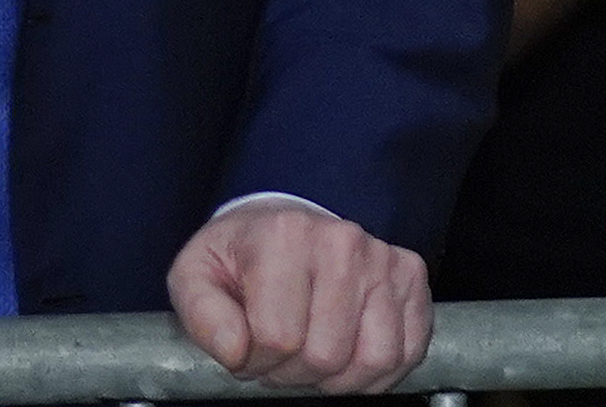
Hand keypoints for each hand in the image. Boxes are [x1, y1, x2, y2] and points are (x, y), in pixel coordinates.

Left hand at [167, 199, 430, 393]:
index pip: (278, 338)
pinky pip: (407, 352)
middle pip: (327, 354)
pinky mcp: (410, 276)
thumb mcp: (195, 278)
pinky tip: (347, 357)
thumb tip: (235, 350)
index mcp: (285, 235)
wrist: (281, 227)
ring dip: (338, 378)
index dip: (256, 362)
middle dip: (295, 373)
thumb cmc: (240, 259)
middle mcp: (342, 240)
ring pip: (374, 358)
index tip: (247, 349)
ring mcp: (382, 257)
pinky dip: (376, 373)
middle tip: (279, 357)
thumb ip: (202, 315)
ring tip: (312, 358)